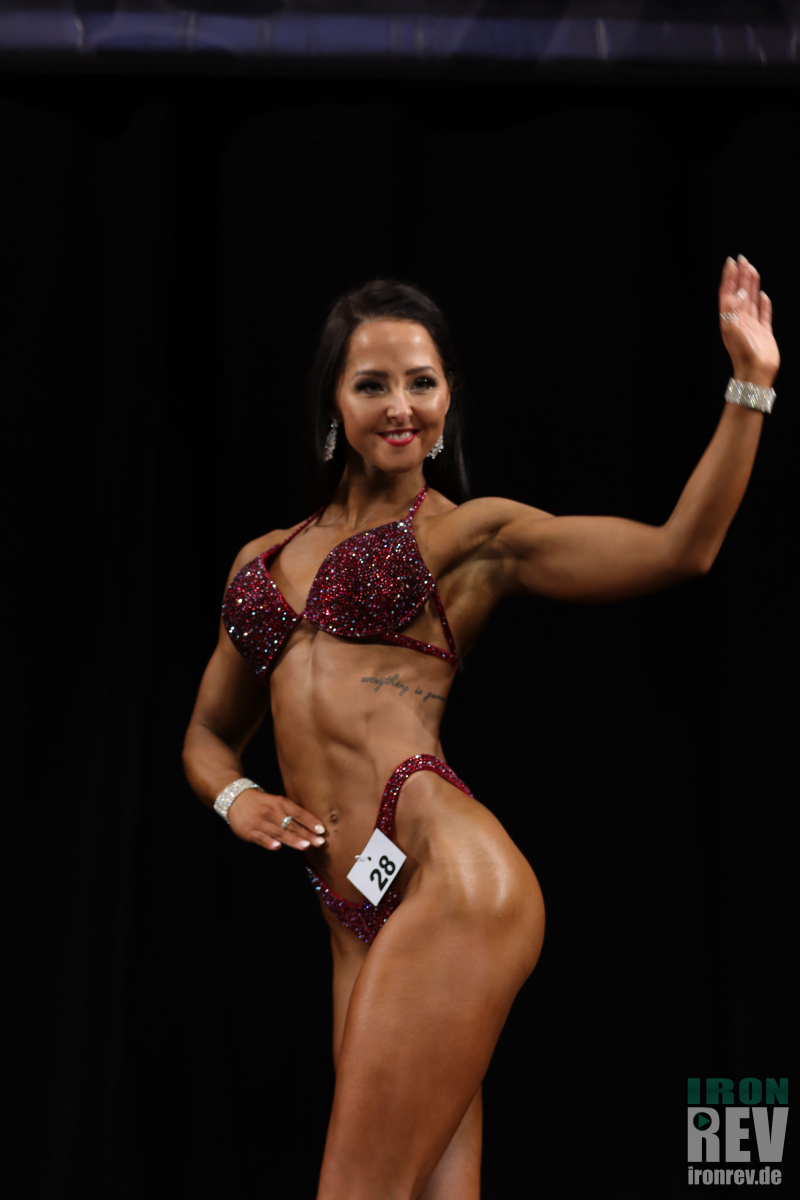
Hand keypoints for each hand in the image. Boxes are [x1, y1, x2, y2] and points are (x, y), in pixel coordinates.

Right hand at [227, 788, 325, 850]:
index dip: (310, 821)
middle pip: (292, 825)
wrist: (235, 798)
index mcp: (280, 803)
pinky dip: (268, 842)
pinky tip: (277, 847)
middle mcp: (272, 812)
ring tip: (305, 846)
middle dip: (307, 834)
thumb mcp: (277, 802)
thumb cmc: (262, 803)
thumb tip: (311, 826)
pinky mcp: (249, 831)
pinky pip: (261, 838)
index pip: (299, 813)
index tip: (322, 830)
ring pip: (279, 832)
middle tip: (320, 842)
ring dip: (293, 840)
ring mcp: (260, 822)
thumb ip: (291, 813)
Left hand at [719, 255, 778, 386]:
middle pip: (739, 293)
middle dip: (740, 276)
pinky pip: (763, 314)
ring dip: (751, 285)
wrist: (755, 372)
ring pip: (750, 300)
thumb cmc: (742, 352)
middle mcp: (738, 320)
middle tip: (743, 260)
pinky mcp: (763, 333)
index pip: (727, 293)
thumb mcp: (733, 327)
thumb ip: (734, 307)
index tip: (732, 262)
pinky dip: (763, 304)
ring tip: (752, 271)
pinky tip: (763, 295)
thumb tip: (739, 290)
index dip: (729, 277)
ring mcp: (751, 326)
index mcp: (728, 319)